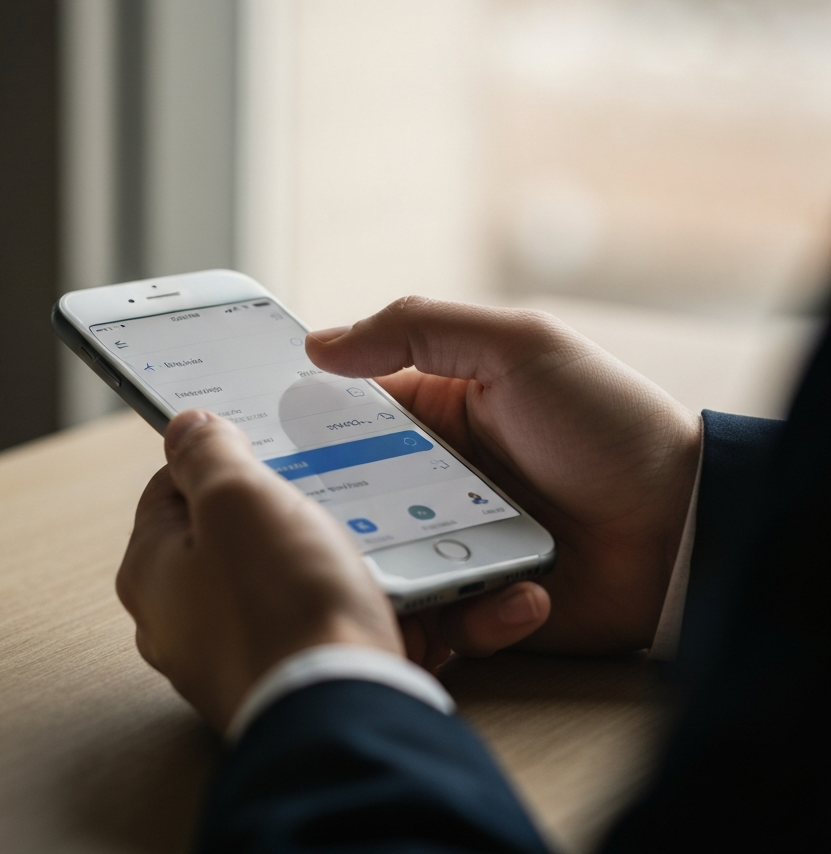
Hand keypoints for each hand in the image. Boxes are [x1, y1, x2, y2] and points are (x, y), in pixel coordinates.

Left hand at [116, 409, 402, 731]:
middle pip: (220, 533)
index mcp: (149, 572)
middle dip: (267, 509)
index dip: (219, 459)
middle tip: (308, 496)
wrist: (342, 709)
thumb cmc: (283, 604)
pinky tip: (353, 590)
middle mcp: (173, 620)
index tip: (262, 451)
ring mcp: (222, 655)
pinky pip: (294, 618)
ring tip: (340, 543)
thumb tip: (184, 426)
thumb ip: (207, 454)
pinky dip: (320, 599)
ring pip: (262, 574)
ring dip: (301, 554)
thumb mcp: (239, 499)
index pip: (171, 486)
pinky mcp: (271, 678)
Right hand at [306, 297, 701, 657]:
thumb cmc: (607, 423)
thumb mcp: (519, 346)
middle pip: (353, 497)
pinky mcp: (481, 602)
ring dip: (381, 571)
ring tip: (384, 573)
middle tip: (302, 520)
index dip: (301, 424)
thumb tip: (318, 343)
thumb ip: (419, 327)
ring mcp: (456, 543)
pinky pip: (442, 618)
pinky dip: (461, 615)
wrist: (688, 524)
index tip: (256, 436)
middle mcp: (436, 480)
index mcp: (437, 415)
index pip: (347, 418)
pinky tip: (510, 593)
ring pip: (384, 563)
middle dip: (329, 509)